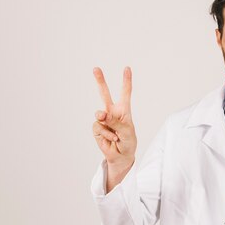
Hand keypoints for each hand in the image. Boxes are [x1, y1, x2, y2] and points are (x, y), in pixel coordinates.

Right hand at [92, 66, 136, 191]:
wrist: (121, 155)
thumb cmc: (128, 141)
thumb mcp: (127, 131)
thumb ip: (115, 121)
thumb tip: (101, 114)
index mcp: (124, 110)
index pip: (125, 93)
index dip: (126, 81)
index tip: (127, 68)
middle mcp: (112, 112)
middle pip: (105, 94)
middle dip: (100, 81)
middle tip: (96, 68)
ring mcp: (103, 119)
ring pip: (99, 113)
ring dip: (105, 120)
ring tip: (113, 131)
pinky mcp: (97, 128)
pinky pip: (99, 127)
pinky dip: (106, 134)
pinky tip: (112, 138)